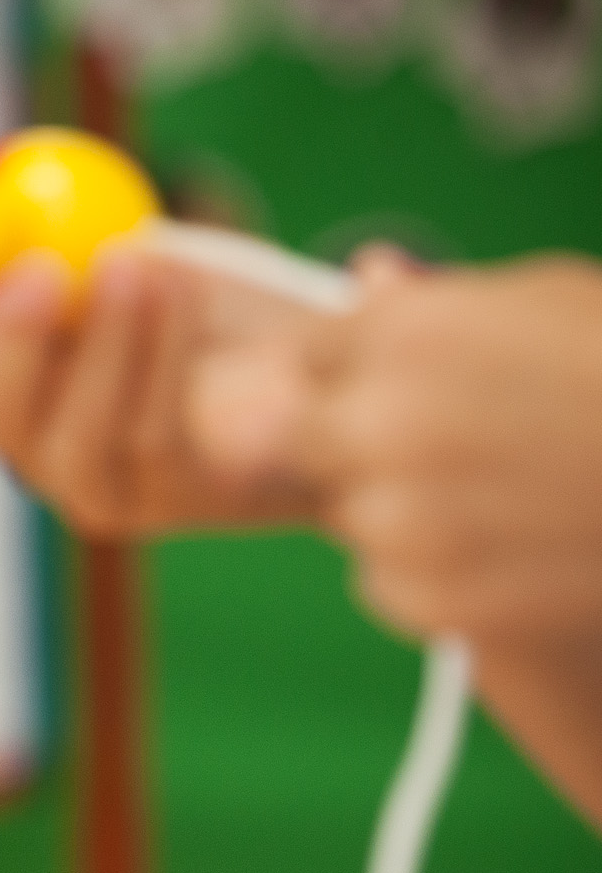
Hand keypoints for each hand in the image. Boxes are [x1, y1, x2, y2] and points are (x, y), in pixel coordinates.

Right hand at [0, 247, 322, 537]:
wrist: (335, 360)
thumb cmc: (201, 299)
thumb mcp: (109, 247)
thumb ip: (34, 234)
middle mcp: (36, 449)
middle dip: (8, 346)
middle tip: (45, 270)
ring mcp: (106, 486)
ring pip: (80, 436)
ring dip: (113, 340)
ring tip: (158, 269)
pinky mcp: (184, 494)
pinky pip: (162, 435)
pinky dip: (177, 355)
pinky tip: (200, 294)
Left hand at [256, 252, 601, 650]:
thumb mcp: (561, 302)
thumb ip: (447, 302)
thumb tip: (369, 275)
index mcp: (407, 334)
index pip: (312, 355)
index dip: (358, 372)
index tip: (411, 386)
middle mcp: (381, 423)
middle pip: (312, 440)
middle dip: (363, 445)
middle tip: (464, 450)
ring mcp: (397, 518)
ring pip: (351, 516)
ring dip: (402, 512)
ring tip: (507, 499)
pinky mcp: (424, 597)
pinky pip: (387, 583)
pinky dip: (432, 576)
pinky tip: (512, 551)